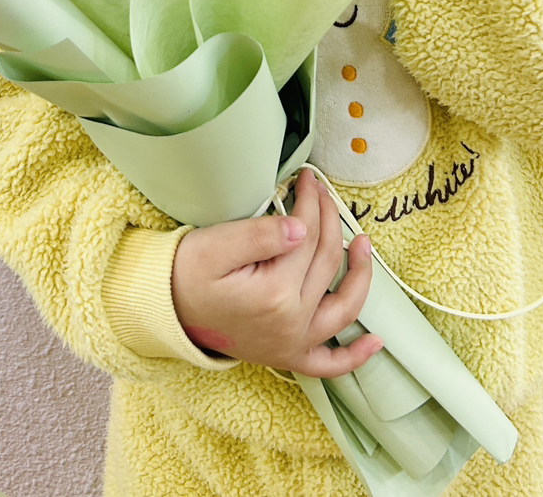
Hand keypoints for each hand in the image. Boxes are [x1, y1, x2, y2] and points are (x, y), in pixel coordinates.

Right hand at [171, 167, 380, 376]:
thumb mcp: (215, 246)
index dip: (312, 202)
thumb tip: (302, 227)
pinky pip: (330, 364)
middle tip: (321, 192)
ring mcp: (293, 343)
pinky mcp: (289, 355)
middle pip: (326, 261)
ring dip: (361, 276)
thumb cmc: (187, 274)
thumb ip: (259, 235)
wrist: (167, 310)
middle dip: (329, 219)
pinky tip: (375, 343)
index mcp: (275, 293)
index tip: (308, 179)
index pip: (309, 237)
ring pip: (344, 308)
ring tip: (364, 244)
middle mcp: (291, 323)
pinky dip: (355, 357)